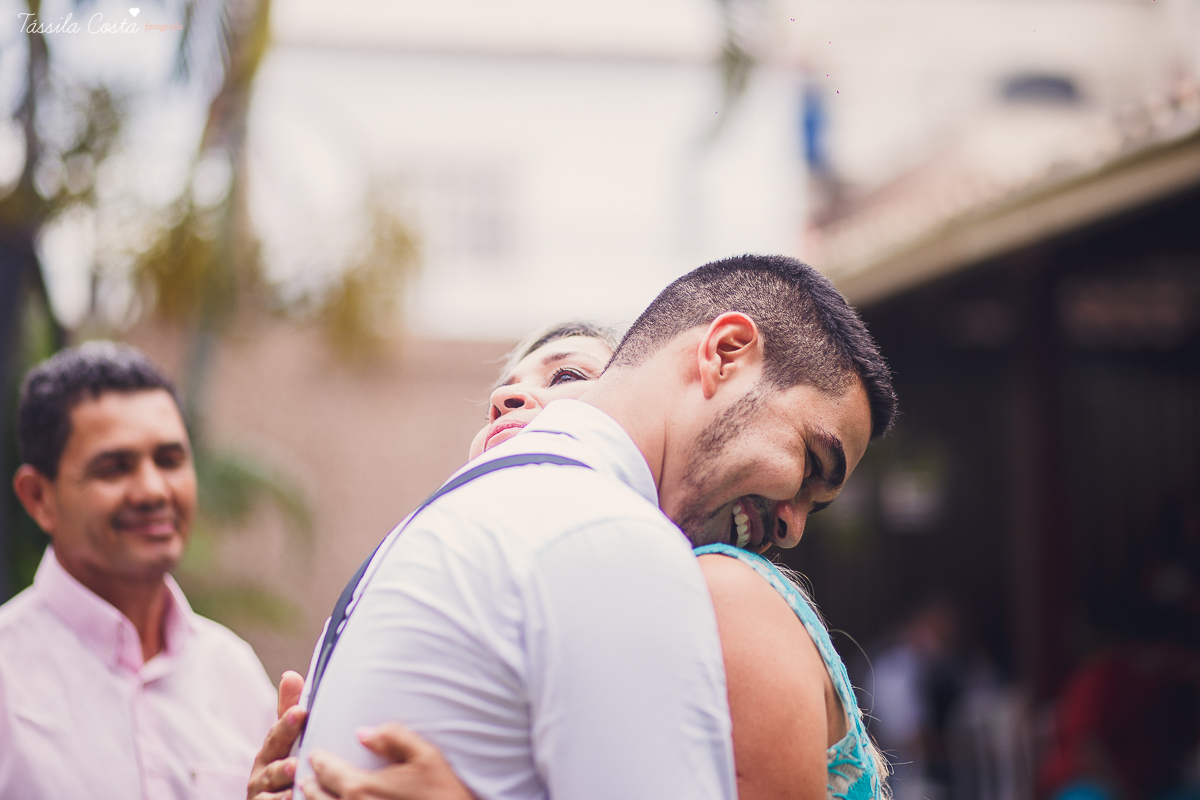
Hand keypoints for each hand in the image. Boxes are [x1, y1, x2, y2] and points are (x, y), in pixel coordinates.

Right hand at [248, 670, 308, 799]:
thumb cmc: (282, 766)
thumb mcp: (285, 740)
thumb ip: (288, 711)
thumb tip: (291, 675)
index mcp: (271, 751)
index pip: (277, 734)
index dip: (287, 724)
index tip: (299, 711)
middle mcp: (263, 772)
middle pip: (273, 763)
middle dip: (283, 758)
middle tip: (295, 755)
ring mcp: (263, 794)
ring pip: (271, 790)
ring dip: (283, 784)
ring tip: (295, 775)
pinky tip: (294, 799)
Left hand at [299, 724, 474, 799]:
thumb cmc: (442, 793)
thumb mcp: (426, 756)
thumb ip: (393, 737)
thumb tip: (362, 733)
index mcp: (361, 788)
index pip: (327, 771)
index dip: (318, 760)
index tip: (313, 754)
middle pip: (318, 797)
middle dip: (310, 785)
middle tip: (305, 777)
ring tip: (312, 795)